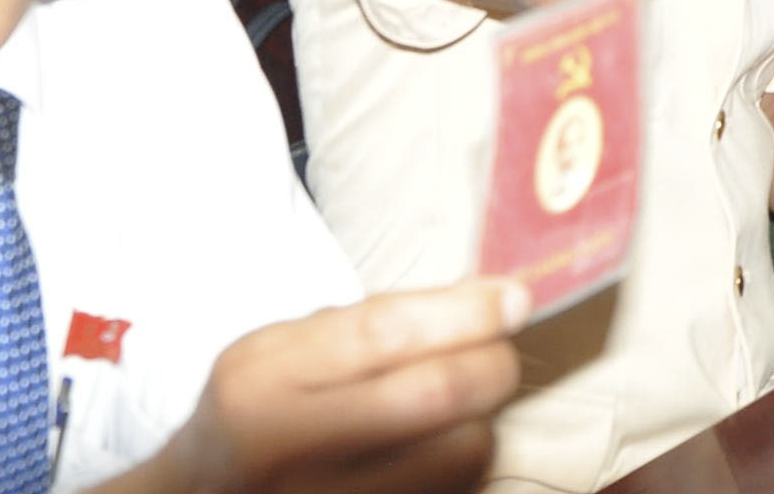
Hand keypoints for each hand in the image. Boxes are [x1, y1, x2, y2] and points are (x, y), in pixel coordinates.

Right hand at [144, 279, 525, 493]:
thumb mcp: (281, 349)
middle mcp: (290, 447)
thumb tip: (487, 299)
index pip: (385, 334)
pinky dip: (465, 463)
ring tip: (462, 404)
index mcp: (263, 380)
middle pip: (435, 396)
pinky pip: (454, 490)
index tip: (515, 298)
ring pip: (461, 453)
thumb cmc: (258, 409)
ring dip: (482, 418)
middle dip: (492, 362)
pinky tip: (444, 446)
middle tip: (502, 348)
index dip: (466, 312)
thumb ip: (370, 321)